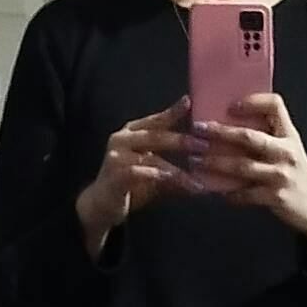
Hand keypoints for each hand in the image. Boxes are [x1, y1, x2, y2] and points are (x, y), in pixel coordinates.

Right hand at [75, 102, 196, 255]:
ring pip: (153, 159)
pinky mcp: (115, 174)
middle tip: (204, 145)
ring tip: (196, 181)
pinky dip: (161, 178)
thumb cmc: (131, 185)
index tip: (189, 101)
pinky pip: (142, 173)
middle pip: (156, 135)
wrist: (102, 205)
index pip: (155, 120)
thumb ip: (174, 165)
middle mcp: (122, 139)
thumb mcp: (155, 172)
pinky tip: (176, 183)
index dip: (172, 111)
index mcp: (131, 132)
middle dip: (181, 140)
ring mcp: (116, 156)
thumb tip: (204, 165)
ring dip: (177, 171)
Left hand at [185, 91, 306, 248]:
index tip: (231, 105)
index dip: (253, 101)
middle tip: (198, 129)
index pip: (275, 106)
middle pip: (249, 137)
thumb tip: (232, 123)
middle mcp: (287, 152)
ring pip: (242, 166)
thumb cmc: (297, 175)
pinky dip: (228, 193)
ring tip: (195, 160)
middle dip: (220, 132)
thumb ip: (270, 137)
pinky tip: (215, 191)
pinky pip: (245, 193)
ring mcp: (281, 175)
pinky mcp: (276, 197)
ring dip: (215, 162)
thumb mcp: (290, 150)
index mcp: (289, 135)